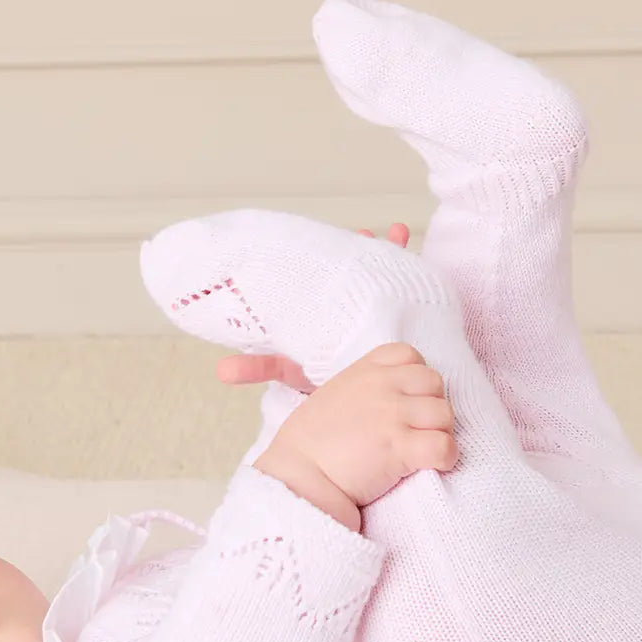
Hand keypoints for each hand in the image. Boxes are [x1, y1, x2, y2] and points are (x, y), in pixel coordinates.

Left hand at [216, 223, 410, 392]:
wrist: (368, 407)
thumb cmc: (331, 386)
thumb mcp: (295, 372)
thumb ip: (262, 367)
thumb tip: (221, 370)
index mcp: (329, 311)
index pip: (329, 278)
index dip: (329, 259)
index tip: (332, 240)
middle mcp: (357, 305)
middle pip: (362, 270)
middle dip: (364, 251)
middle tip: (364, 233)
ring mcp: (384, 310)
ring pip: (390, 277)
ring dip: (394, 254)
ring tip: (400, 234)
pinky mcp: (407, 322)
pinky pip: (417, 296)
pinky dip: (420, 275)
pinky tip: (420, 257)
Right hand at [253, 343, 456, 530]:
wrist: (297, 477)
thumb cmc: (309, 444)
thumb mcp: (332, 397)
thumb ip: (362, 389)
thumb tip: (386, 398)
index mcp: (364, 372)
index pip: (410, 356)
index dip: (416, 379)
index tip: (409, 401)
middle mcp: (382, 388)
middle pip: (434, 383)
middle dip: (432, 406)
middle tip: (420, 430)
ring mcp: (393, 416)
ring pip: (445, 414)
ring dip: (442, 432)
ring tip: (425, 449)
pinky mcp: (401, 449)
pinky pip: (445, 445)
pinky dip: (447, 457)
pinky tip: (436, 465)